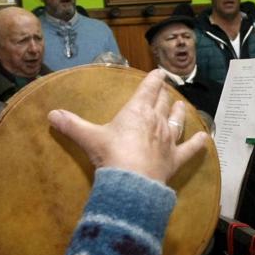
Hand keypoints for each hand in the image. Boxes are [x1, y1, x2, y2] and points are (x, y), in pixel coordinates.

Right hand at [47, 69, 207, 183]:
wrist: (132, 182)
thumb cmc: (112, 155)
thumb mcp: (88, 137)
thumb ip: (71, 125)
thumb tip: (51, 114)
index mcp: (137, 110)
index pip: (149, 88)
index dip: (155, 79)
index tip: (160, 72)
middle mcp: (156, 121)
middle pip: (163, 103)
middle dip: (164, 95)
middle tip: (166, 90)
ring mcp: (168, 140)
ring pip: (177, 121)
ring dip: (180, 112)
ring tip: (182, 105)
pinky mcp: (175, 159)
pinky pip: (190, 149)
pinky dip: (198, 143)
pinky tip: (204, 139)